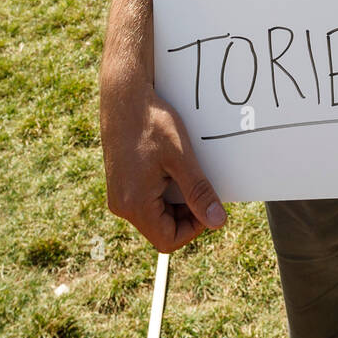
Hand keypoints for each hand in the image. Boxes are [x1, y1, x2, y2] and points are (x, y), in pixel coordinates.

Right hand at [101, 78, 226, 251]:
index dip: (193, 228)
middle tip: (200, 185)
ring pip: (155, 214)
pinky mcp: (121, 182)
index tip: (207, 203)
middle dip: (186, 213)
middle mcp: (122, 205)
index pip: (168, 240)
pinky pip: (146, 199)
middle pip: (162, 229)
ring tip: (185, 171)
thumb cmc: (151, 123)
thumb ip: (198, 192)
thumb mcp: (181, 157)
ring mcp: (119, 194)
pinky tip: (172, 166)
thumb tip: (217, 221)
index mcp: (134, 205)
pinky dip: (165, 190)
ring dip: (176, 200)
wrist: (123, 96)